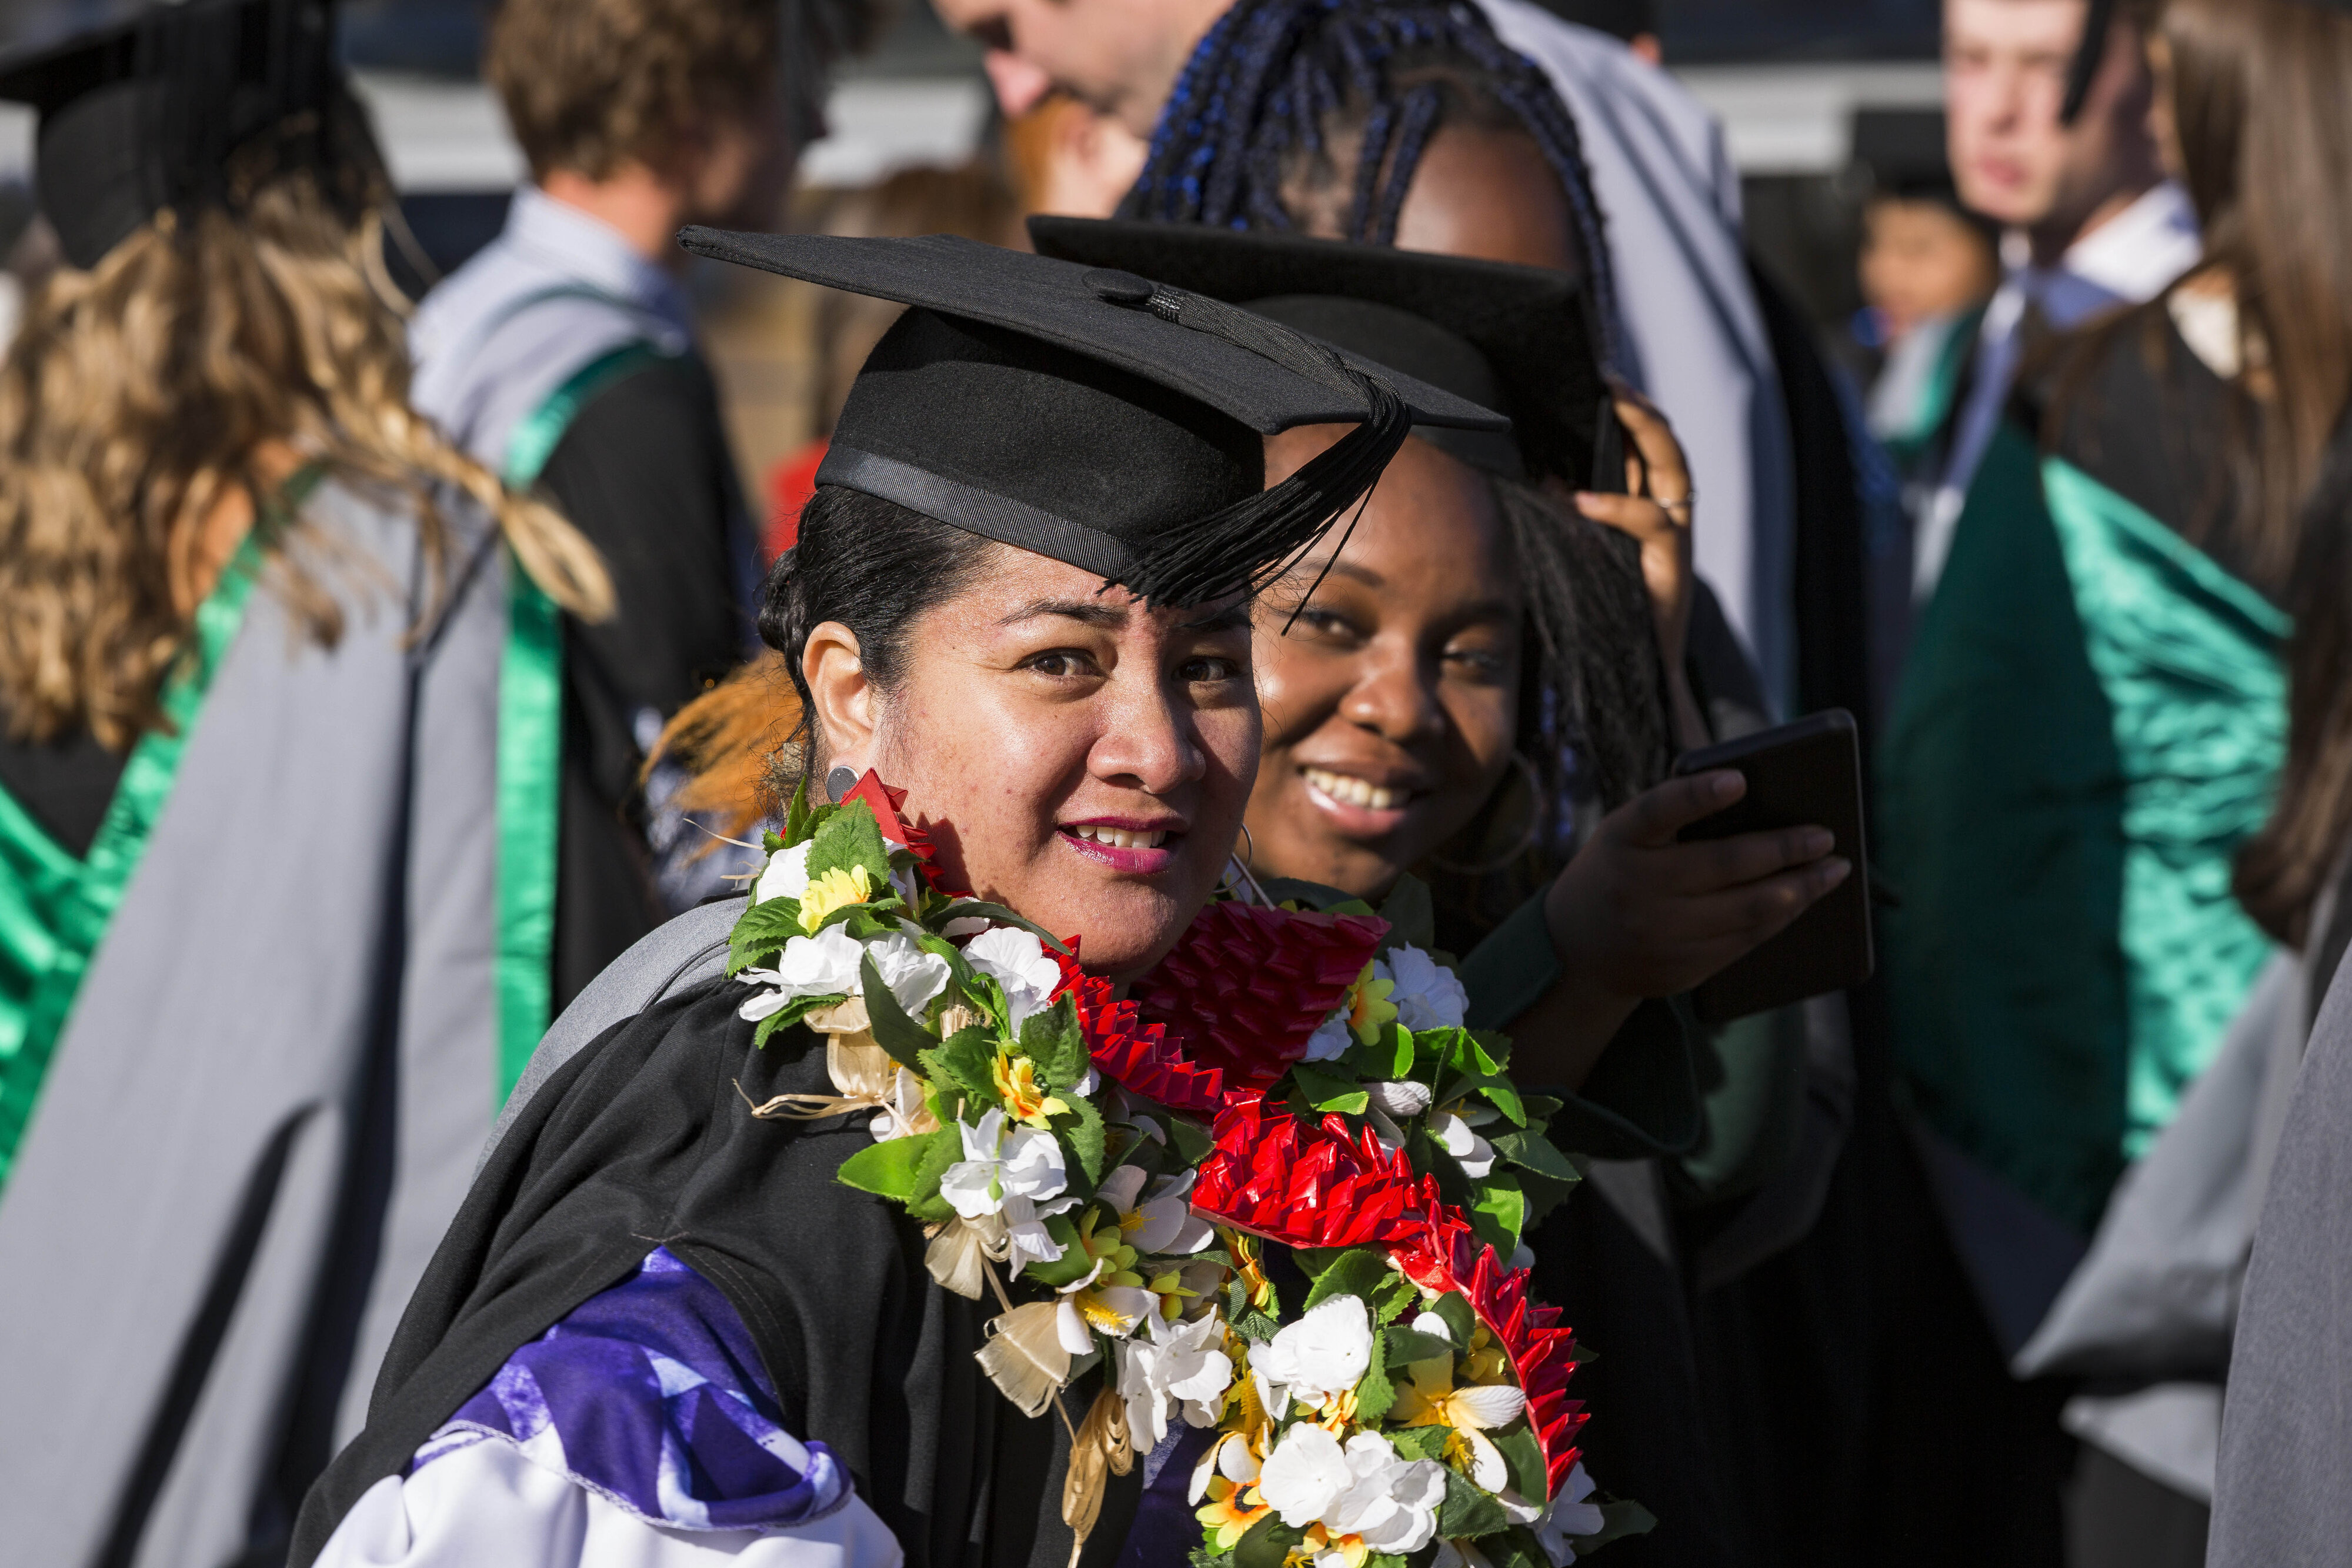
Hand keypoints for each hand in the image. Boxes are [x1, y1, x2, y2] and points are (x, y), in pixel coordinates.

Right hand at [1498, 770, 1848, 1092]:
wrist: (1574, 951)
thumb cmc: (1617, 872)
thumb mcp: (1625, 836)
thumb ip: (1675, 821)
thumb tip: (1766, 811)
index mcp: (1620, 840)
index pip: (1658, 811)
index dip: (1697, 796)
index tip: (1739, 781)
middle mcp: (1636, 888)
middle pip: (1724, 865)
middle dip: (1785, 849)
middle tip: (1825, 836)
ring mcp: (1659, 933)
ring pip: (1748, 909)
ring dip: (1801, 888)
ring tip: (1833, 871)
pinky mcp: (1682, 967)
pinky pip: (1746, 940)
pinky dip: (1781, 917)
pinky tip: (1802, 899)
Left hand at [1570, 386, 1703, 747]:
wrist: (1632, 681)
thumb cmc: (1600, 620)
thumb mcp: (1579, 556)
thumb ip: (1569, 516)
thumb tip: (1539, 476)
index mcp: (1649, 513)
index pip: (1649, 448)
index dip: (1632, 411)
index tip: (1601, 376)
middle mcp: (1670, 522)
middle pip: (1669, 447)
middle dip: (1642, 408)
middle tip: (1610, 377)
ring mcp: (1676, 544)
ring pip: (1675, 473)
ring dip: (1645, 434)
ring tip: (1616, 405)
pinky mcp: (1671, 571)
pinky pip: (1652, 525)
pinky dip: (1618, 507)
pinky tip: (1583, 500)